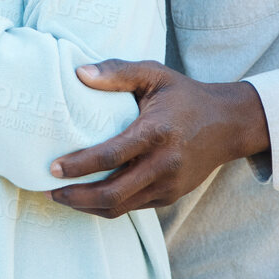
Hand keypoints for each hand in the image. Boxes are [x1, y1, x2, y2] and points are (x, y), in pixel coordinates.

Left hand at [47, 61, 270, 217]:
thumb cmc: (185, 96)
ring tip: (61, 196)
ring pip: (120, 207)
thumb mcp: (154, 73)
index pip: (112, 156)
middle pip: (113, 193)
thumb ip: (117, 71)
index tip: (52, 168)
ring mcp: (168, 185)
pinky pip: (132, 207)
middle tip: (49, 189)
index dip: (79, 165)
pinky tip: (86, 196)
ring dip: (87, 206)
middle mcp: (163, 165)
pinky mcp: (170, 196)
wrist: (229, 124)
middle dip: (76, 197)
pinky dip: (106, 205)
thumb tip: (79, 73)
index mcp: (156, 133)